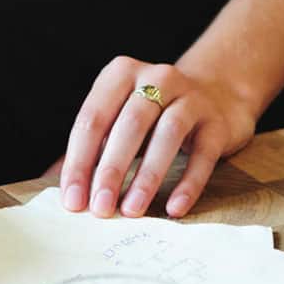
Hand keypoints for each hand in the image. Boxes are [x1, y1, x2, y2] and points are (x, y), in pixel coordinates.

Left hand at [60, 56, 254, 218]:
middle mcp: (156, 78)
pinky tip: (174, 208)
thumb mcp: (118, 120)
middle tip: (100, 208)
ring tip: (132, 209)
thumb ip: (92, 150)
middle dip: (111, 170)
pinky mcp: (217, 122)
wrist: (216, 97)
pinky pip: (203, 153)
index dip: (80, 161)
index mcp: (120, 74)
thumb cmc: (152, 116)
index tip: (73, 201)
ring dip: (147, 175)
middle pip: (129, 125)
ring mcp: (191, 97)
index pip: (93, 119)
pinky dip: (188, 182)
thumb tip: (66, 193)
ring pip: (167, 134)